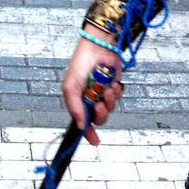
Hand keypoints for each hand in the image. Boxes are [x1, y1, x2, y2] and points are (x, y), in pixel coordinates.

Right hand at [61, 31, 123, 146]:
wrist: (98, 47)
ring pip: (110, 108)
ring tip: (107, 88)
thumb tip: (81, 126)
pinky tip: (112, 83)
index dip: (88, 133)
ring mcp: (102, 94)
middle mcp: (90, 100)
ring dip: (109, 100)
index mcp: (78, 101)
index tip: (95, 141)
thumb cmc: (80, 65)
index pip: (83, 122)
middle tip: (100, 103)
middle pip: (99, 118)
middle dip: (101, 113)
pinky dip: (116, 92)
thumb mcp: (71, 87)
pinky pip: (118, 97)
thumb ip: (75, 108)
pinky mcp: (114, 87)